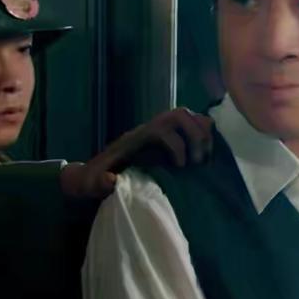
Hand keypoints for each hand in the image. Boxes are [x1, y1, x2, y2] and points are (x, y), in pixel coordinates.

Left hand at [59, 108, 213, 197]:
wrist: (94, 173)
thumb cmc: (95, 179)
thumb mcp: (92, 183)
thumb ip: (99, 183)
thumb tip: (112, 180)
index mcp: (135, 138)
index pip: (161, 130)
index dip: (176, 147)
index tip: (181, 167)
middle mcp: (150, 127)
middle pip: (179, 114)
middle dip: (196, 136)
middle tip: (200, 162)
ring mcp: (161, 128)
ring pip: (189, 116)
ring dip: (203, 134)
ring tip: (206, 159)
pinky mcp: (169, 134)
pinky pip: (193, 123)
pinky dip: (204, 134)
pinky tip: (206, 156)